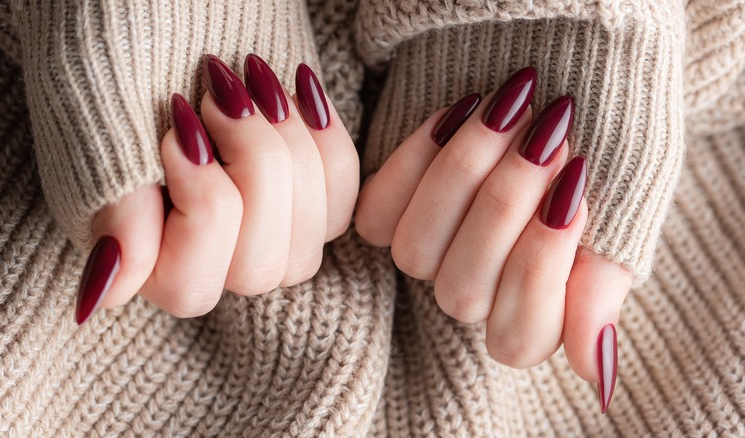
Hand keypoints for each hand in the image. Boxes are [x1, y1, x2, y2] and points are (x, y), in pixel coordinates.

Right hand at [76, 55, 357, 322]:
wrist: (161, 14)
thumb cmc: (119, 63)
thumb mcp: (103, 124)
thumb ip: (110, 206)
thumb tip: (103, 293)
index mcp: (139, 259)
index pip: (188, 284)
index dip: (200, 202)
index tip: (179, 123)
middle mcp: (205, 261)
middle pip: (260, 267)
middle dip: (254, 165)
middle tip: (220, 93)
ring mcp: (260, 235)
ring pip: (309, 235)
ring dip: (289, 146)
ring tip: (252, 78)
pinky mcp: (302, 201)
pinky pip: (341, 197)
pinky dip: (324, 138)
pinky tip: (296, 85)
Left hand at [355, 68, 630, 412]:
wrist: (567, 76)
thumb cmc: (602, 155)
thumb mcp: (620, 219)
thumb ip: (601, 289)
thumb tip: (598, 375)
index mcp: (532, 312)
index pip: (520, 336)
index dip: (543, 268)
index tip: (577, 195)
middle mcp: (473, 292)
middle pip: (463, 292)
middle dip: (507, 206)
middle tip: (548, 135)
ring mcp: (429, 255)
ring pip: (416, 254)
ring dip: (462, 177)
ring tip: (511, 110)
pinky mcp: (388, 212)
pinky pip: (378, 212)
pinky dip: (417, 158)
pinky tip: (461, 109)